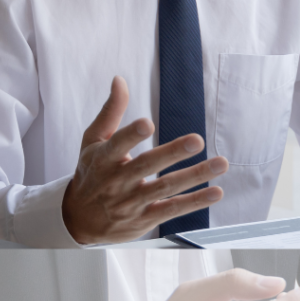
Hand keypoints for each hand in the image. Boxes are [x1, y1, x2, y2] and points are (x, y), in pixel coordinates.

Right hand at [62, 76, 227, 243]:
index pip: (117, 145)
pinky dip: (195, 202)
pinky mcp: (145, 218)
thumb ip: (110, 112)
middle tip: (196, 140)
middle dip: (172, 153)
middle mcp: (118, 181)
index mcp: (103, 159)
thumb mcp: (92, 142)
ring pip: (166, 187)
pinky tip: (215, 192)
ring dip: (195, 176)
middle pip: (147, 166)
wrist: (78, 221)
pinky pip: (172, 209)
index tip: (147, 124)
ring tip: (220, 163)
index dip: (131, 135)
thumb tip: (119, 80)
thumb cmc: (91, 173)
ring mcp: (132, 202)